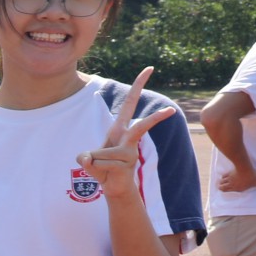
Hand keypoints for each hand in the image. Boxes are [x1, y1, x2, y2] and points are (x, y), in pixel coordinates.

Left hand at [77, 66, 177, 202]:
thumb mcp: (88, 159)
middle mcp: (128, 138)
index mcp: (119, 129)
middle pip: (142, 125)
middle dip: (157, 118)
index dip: (138, 86)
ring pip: (103, 153)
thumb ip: (84, 157)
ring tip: (101, 167)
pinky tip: (105, 173)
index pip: (130, 104)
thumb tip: (87, 157)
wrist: (113, 187)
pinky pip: (101, 163)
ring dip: (94, 162)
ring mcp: (131, 152)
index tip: (150, 68)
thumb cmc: (102, 167)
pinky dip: (95, 169)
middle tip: (171, 109)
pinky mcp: (128, 165)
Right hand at [216, 160, 255, 193]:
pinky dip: (222, 177)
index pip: (229, 192)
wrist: (245, 169)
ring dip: (220, 183)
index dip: (226, 191)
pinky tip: (223, 176)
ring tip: (220, 183)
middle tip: (221, 187)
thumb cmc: (251, 177)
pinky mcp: (229, 173)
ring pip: (222, 182)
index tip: (225, 191)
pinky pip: (223, 176)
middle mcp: (232, 185)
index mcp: (237, 189)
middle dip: (221, 188)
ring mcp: (229, 179)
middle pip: (222, 188)